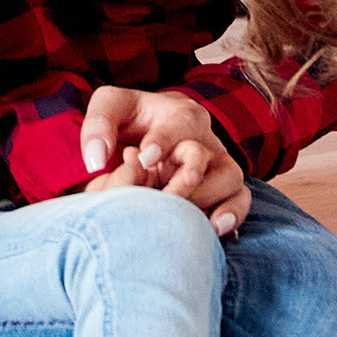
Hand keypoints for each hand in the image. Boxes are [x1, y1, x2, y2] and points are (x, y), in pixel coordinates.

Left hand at [81, 86, 251, 236]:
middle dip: (189, 176)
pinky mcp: (225, 188)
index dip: (163, 141)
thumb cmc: (130, 118)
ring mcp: (218, 164)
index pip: (180, 123)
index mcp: (180, 114)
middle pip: (208, 155)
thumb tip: (95, 160)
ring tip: (194, 218)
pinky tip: (217, 229)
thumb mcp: (111, 107)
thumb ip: (98, 125)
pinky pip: (241, 199)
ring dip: (213, 199)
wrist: (150, 133)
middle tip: (167, 196)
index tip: (143, 157)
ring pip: (231, 178)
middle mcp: (205, 138)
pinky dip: (233, 214)